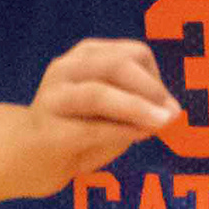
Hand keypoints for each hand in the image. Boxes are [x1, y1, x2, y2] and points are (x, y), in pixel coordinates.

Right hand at [25, 39, 180, 186]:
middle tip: (170, 113)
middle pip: (116, 64)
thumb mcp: (120, 110)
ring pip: (98, 94)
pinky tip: (138, 137)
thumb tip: (172, 110)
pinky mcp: (49, 130)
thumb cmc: (85, 127)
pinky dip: (122, 132)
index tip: (164, 103)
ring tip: (162, 122)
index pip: (133, 53)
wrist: (35, 156)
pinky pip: (91, 129)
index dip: (157, 77)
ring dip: (137, 108)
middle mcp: (67, 69)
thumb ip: (145, 103)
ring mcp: (54, 98)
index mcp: (87, 56)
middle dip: (150, 88)